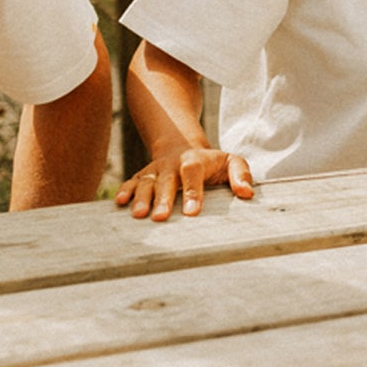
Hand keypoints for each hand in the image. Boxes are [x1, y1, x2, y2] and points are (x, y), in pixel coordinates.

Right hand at [115, 146, 254, 219]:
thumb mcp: (231, 162)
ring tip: (138, 215)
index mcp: (195, 161)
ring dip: (141, 198)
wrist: (183, 148)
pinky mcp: (143, 176)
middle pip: (166, 180)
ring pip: (146, 182)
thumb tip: (247, 193)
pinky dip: (124, 191)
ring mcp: (155, 170)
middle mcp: (172, 164)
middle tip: (160, 218)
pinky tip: (120, 203)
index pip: (192, 173)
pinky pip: (132, 182)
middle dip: (163, 199)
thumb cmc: (212, 163)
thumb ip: (241, 174)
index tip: (192, 213)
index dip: (192, 191)